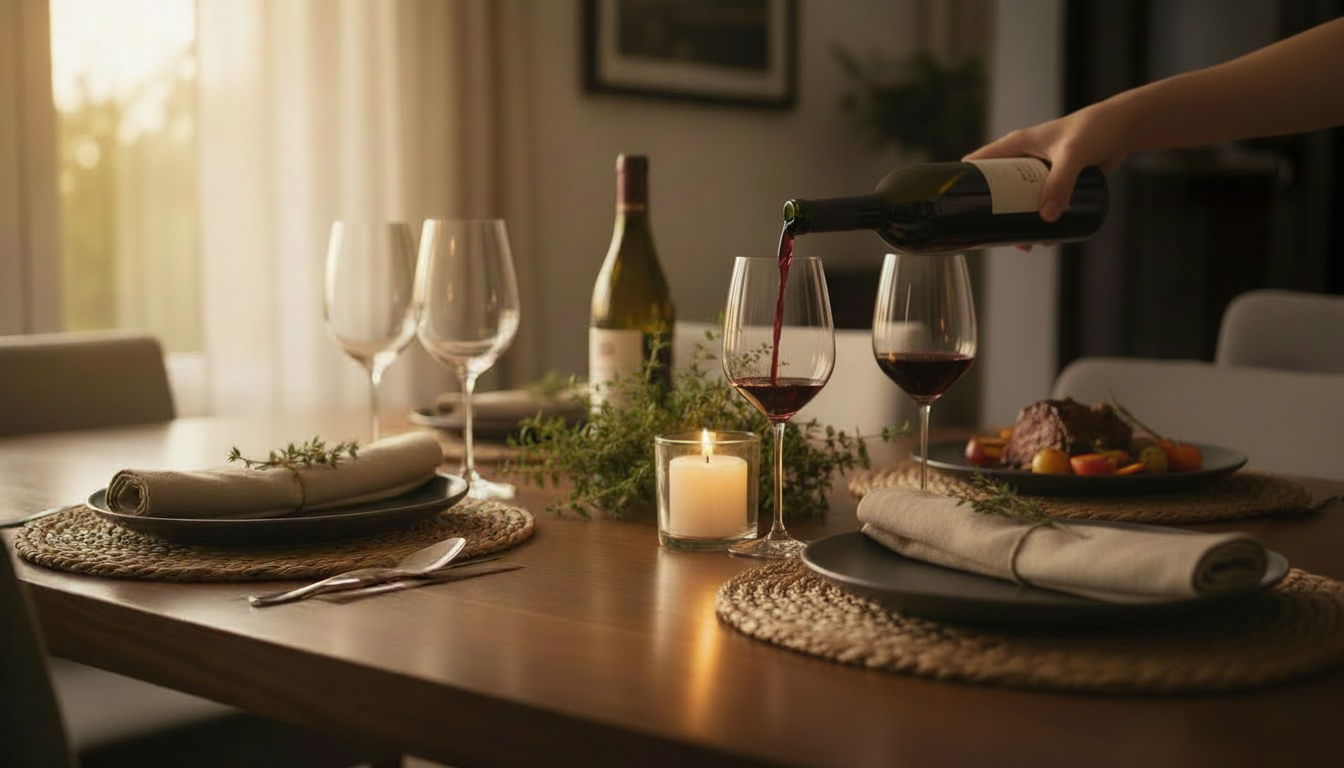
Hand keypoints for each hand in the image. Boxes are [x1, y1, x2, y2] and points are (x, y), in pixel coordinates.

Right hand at [963, 101, 1129, 222]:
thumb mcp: (1072, 156)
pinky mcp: (1055, 181)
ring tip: (1026, 244)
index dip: (964, 182)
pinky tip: (1046, 237)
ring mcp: (1038, 171)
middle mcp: (1022, 158)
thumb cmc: (1095, 130)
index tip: (958, 207)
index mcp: (1015, 145)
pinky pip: (1040, 203)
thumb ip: (1060, 184)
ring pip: (1019, 201)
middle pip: (997, 189)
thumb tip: (1046, 218)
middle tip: (998, 237)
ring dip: (1019, 222)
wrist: (1124, 128)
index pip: (978, 162)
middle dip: (995, 214)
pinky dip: (1040, 220)